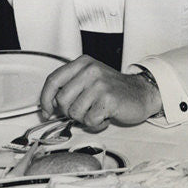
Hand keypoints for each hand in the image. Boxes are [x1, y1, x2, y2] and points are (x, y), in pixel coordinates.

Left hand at [39, 55, 161, 129]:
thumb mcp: (90, 79)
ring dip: (85, 118)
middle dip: (70, 111)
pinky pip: (89, 120)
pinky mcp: (108, 99)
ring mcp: (99, 84)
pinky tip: (105, 116)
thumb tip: (49, 105)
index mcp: (83, 63)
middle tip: (85, 110)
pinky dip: (96, 124)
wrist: (142, 93)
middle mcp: (90, 70)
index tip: (47, 111)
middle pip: (62, 100)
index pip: (53, 80)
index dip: (45, 98)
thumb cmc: (114, 89)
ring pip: (74, 113)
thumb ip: (70, 87)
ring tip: (98, 111)